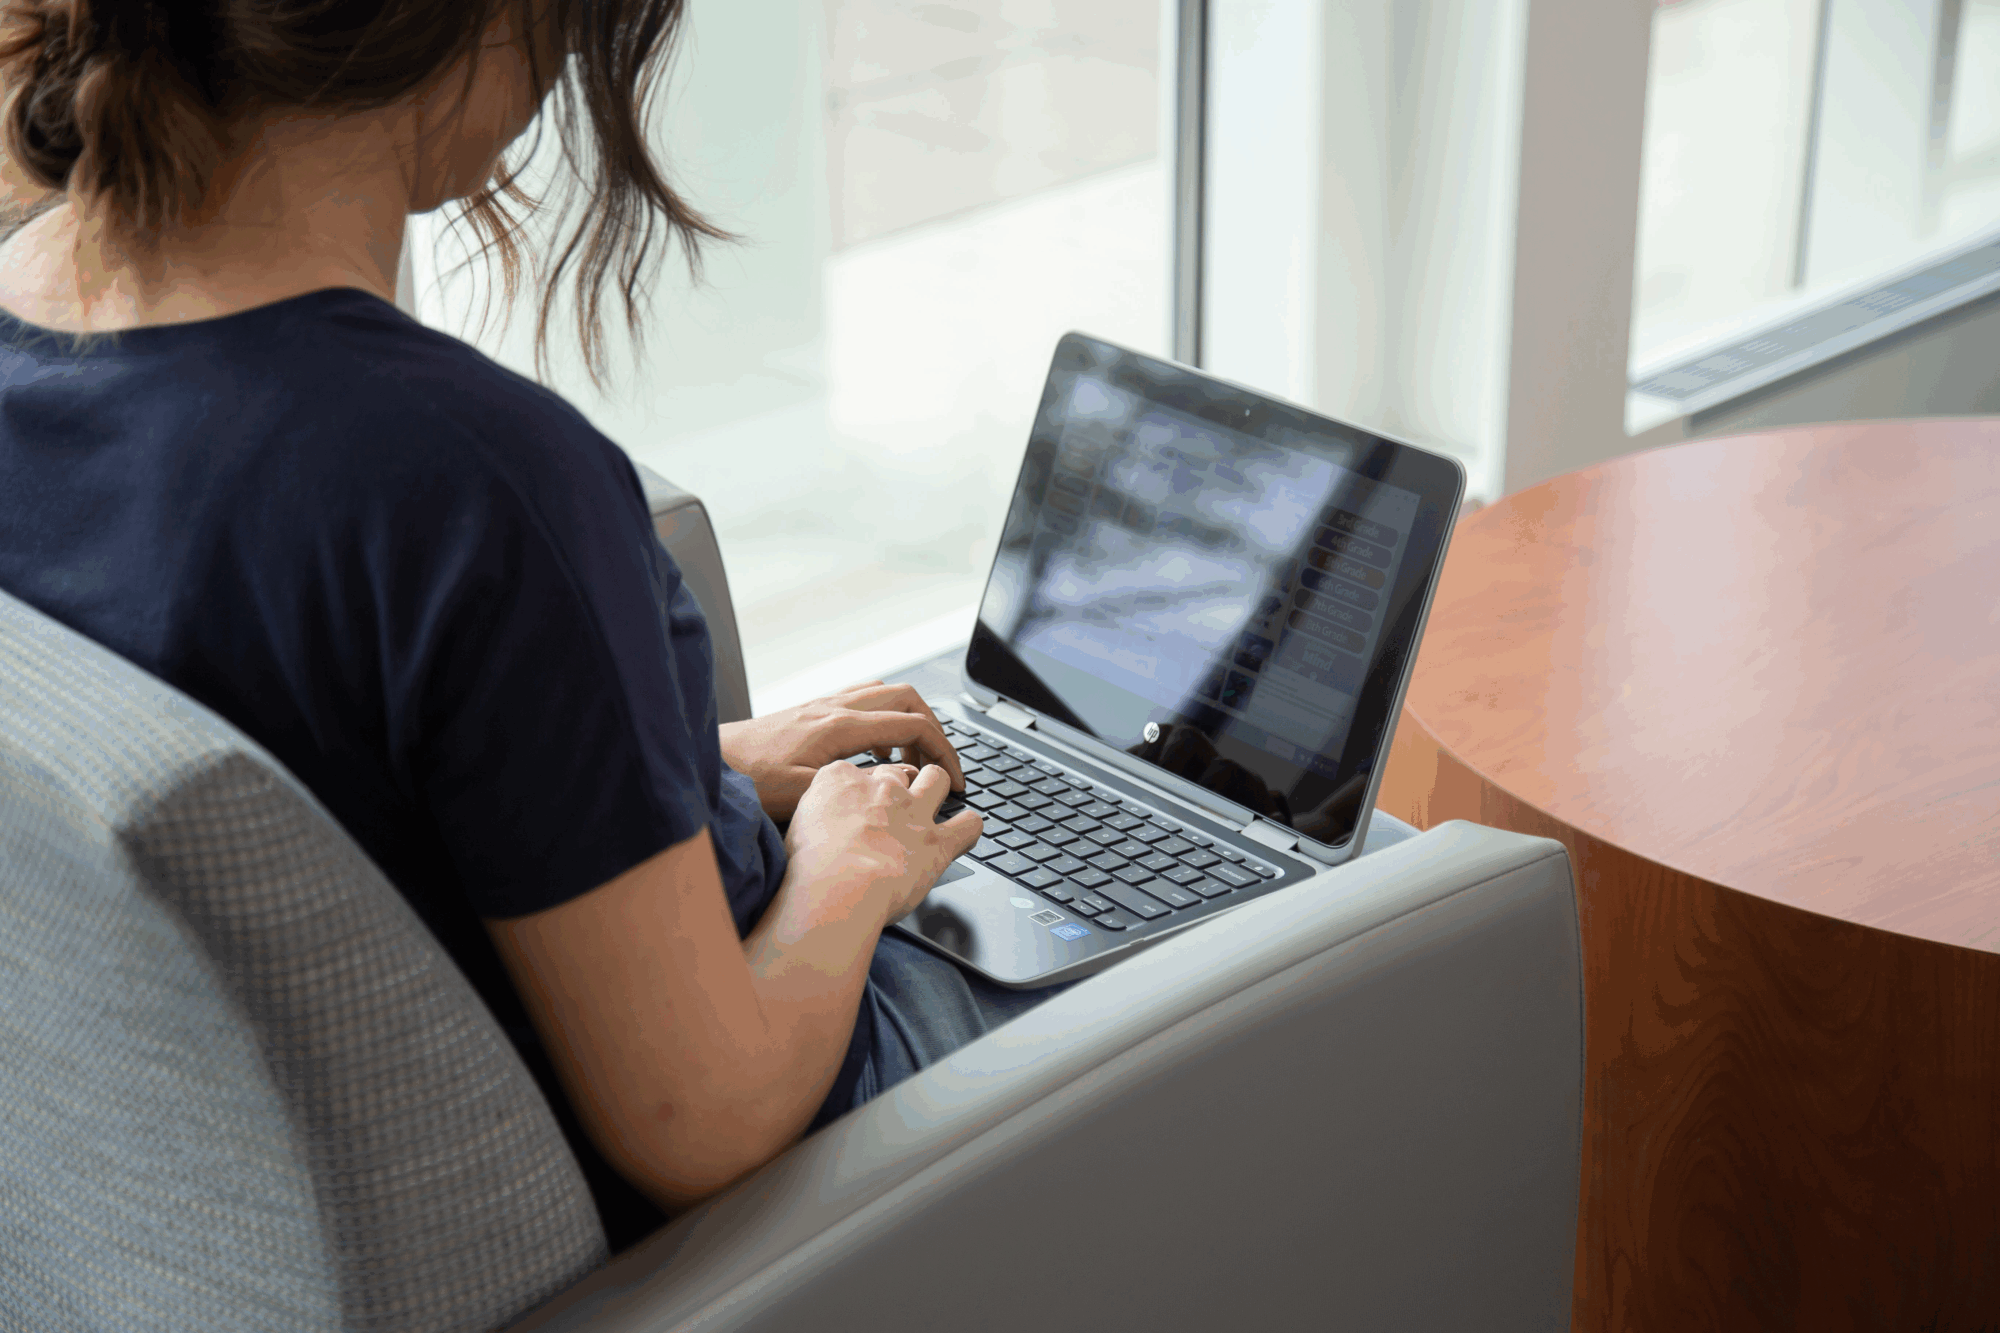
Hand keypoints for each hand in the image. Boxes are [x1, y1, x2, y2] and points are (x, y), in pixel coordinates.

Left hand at [719, 681, 964, 821]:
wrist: (711, 762)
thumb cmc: (747, 779)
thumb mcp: (803, 795)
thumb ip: (855, 786)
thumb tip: (898, 782)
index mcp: (840, 726)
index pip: (913, 725)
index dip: (944, 751)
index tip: (956, 780)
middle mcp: (836, 707)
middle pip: (907, 698)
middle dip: (935, 730)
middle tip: (941, 766)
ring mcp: (824, 706)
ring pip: (886, 695)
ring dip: (910, 721)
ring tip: (912, 761)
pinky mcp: (812, 712)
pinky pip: (864, 703)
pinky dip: (884, 722)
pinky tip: (875, 756)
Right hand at [782, 761, 982, 926]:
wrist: (836, 888)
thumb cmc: (810, 866)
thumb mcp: (794, 826)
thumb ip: (815, 814)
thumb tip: (818, 823)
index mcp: (840, 779)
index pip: (860, 770)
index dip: (863, 790)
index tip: (861, 806)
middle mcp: (881, 788)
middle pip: (898, 772)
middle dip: (900, 784)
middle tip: (896, 806)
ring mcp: (913, 811)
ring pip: (936, 778)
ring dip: (938, 788)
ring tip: (935, 802)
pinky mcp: (937, 841)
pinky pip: (968, 824)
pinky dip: (970, 827)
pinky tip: (966, 831)